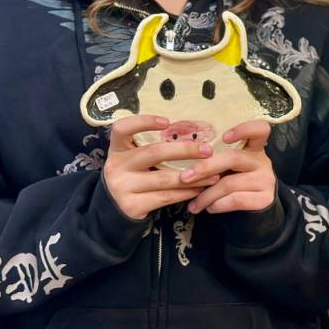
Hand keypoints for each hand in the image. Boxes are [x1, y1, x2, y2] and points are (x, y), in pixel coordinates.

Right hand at [103, 115, 217, 219]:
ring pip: (164, 179)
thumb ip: (153, 145)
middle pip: (153, 153)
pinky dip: (186, 192)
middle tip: (208, 150)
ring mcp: (122, 187)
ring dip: (193, 176)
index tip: (167, 121)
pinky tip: (199, 189)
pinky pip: (165, 197)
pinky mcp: (132, 206)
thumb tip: (195, 134)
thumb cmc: (134, 173)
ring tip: (213, 174)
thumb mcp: (135, 157)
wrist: (117, 206)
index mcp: (117, 148)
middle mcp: (115, 166)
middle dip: (185, 150)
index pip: (121, 129)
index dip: (143, 122)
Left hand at [182, 121, 276, 214]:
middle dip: (205, 167)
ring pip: (230, 183)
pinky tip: (210, 208)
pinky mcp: (265, 198)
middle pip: (233, 158)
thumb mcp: (230, 167)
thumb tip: (184, 164)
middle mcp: (262, 161)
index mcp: (253, 148)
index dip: (243, 130)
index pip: (258, 129)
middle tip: (185, 177)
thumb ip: (216, 160)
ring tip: (194, 204)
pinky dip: (218, 205)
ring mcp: (266, 180)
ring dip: (206, 195)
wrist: (256, 206)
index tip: (224, 137)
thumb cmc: (236, 181)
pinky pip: (235, 200)